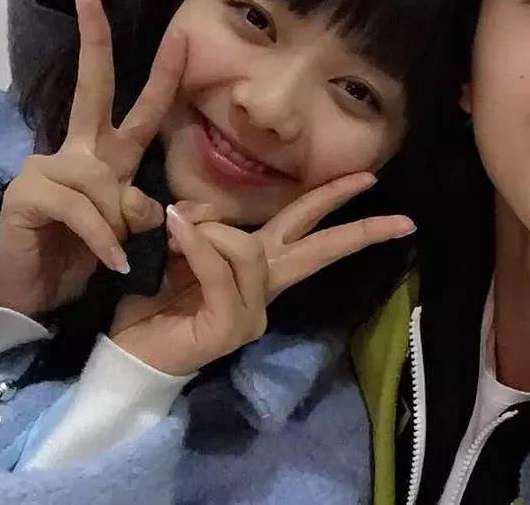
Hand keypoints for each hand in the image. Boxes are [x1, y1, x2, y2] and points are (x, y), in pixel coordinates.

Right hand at [0, 0, 185, 316]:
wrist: (38, 296)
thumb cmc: (85, 257)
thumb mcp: (131, 234)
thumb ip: (149, 212)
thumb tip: (166, 205)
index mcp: (108, 156)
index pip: (138, 108)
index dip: (161, 74)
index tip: (180, 34)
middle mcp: (78, 152)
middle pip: (93, 91)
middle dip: (95, 45)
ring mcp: (49, 168)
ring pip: (107, 184)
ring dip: (121, 227)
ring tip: (114, 253)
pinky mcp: (29, 195)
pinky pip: (87, 213)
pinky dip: (105, 241)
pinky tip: (112, 261)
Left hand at [111, 174, 414, 375]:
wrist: (127, 349)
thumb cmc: (151, 295)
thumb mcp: (173, 243)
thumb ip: (198, 221)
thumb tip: (203, 212)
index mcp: (259, 263)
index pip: (306, 225)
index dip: (335, 198)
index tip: (371, 180)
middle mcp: (265, 286)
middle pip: (319, 248)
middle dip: (360, 228)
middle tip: (402, 219)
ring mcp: (253, 311)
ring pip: (252, 251)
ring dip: (211, 233)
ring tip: (174, 231)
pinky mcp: (230, 327)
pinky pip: (221, 272)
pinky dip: (198, 249)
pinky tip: (176, 235)